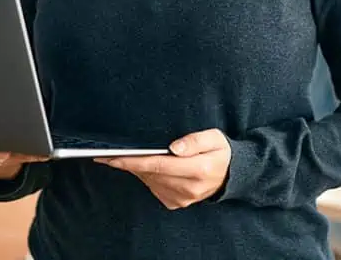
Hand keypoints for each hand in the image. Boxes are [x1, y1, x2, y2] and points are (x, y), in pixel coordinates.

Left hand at [96, 129, 231, 209]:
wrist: (230, 175)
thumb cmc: (220, 152)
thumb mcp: (214, 138)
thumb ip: (195, 141)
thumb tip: (174, 147)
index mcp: (199, 169)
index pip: (159, 164)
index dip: (134, 161)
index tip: (113, 157)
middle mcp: (188, 188)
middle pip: (150, 173)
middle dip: (130, 163)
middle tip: (110, 153)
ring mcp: (182, 198)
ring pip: (150, 181)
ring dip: (137, 169)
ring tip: (126, 156)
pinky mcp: (176, 203)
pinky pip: (154, 187)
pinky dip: (147, 176)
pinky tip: (145, 166)